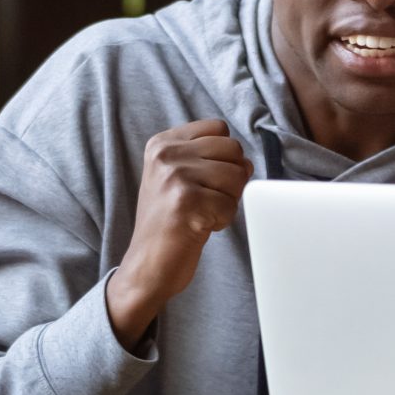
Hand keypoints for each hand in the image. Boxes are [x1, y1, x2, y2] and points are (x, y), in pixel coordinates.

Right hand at [107, 120, 251, 349]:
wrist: (146, 266)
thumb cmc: (170, 221)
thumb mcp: (177, 177)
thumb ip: (208, 157)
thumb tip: (247, 161)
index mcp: (162, 143)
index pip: (219, 128)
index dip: (224, 156)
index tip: (202, 179)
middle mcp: (165, 155)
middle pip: (234, 150)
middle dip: (230, 179)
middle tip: (203, 200)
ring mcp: (174, 177)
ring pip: (237, 176)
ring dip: (227, 200)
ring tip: (200, 213)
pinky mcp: (186, 203)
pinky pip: (231, 204)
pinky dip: (223, 220)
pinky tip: (199, 227)